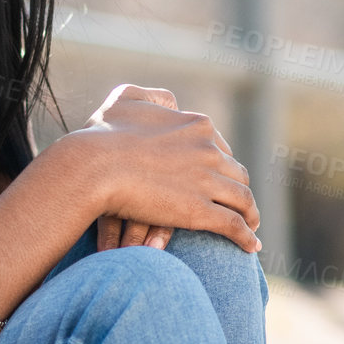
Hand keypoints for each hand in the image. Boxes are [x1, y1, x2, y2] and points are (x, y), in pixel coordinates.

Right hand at [81, 83, 260, 254]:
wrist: (93, 166)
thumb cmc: (100, 136)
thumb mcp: (124, 100)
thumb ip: (148, 96)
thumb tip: (167, 100)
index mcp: (196, 125)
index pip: (221, 148)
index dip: (223, 166)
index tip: (223, 178)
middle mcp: (208, 150)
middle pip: (236, 174)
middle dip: (240, 190)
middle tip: (242, 205)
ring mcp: (207, 181)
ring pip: (242, 200)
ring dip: (249, 215)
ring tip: (250, 228)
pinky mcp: (200, 211)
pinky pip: (233, 225)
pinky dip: (245, 237)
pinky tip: (249, 247)